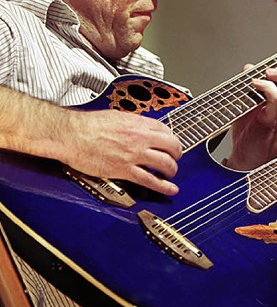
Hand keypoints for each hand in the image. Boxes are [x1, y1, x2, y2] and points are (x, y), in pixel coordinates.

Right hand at [64, 109, 182, 194]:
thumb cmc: (87, 125)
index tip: (170, 144)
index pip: (167, 130)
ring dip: (172, 170)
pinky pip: (151, 180)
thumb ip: (133, 123)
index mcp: (138, 123)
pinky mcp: (125, 170)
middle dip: (176, 154)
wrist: (71, 134)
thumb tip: (141, 127)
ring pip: (166, 163)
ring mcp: (134, 154)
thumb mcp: (117, 117)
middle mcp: (140, 138)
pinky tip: (170, 189)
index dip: (171, 139)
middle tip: (174, 158)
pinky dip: (164, 187)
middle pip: (172, 146)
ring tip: (170, 173)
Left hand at [227, 63, 276, 169]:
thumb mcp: (248, 104)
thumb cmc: (247, 133)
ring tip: (264, 77)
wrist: (243, 159)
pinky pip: (276, 100)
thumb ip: (250, 86)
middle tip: (270, 72)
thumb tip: (249, 67)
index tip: (272, 70)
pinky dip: (266, 87)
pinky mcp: (268, 122)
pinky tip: (254, 85)